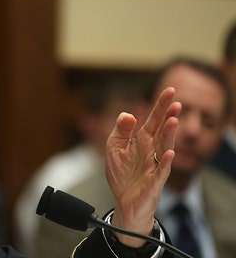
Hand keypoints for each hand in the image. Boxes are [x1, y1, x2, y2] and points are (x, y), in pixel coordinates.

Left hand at [105, 87, 180, 246]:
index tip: (170, 90)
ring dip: (169, 134)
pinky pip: (162, 170)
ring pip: (165, 147)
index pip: (154, 120)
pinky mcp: (155, 181)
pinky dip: (166, 161)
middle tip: (176, 102)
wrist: (124, 202)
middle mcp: (152, 150)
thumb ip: (120, 130)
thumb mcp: (114, 148)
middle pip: (162, 130)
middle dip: (169, 116)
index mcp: (142, 140)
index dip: (161, 106)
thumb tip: (128, 114)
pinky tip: (169, 152)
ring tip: (172, 120)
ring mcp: (155, 165)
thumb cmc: (122, 174)